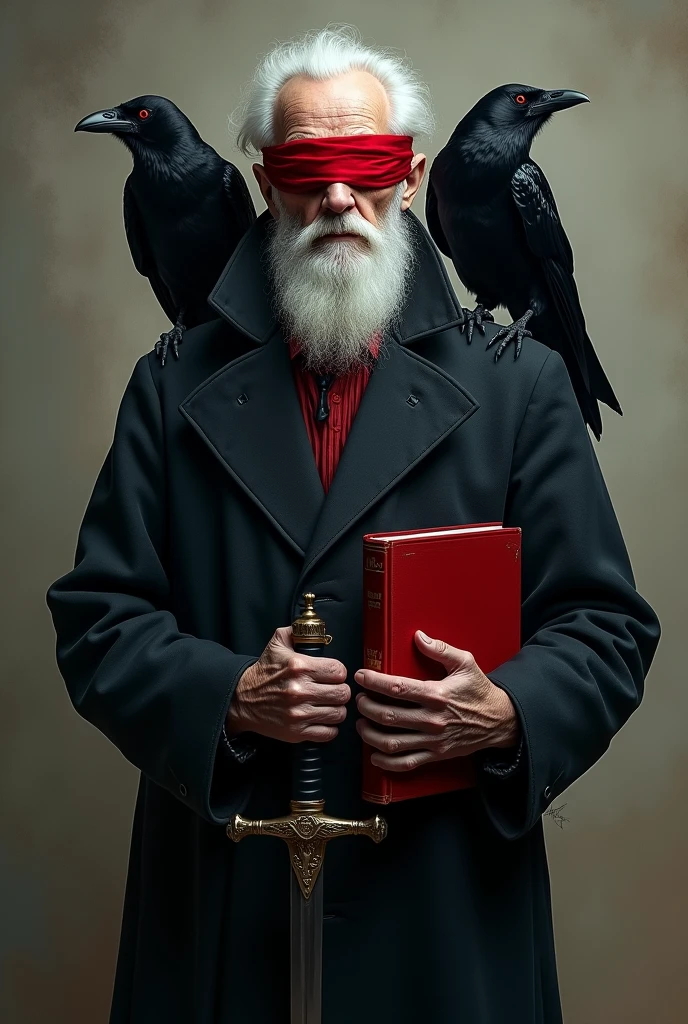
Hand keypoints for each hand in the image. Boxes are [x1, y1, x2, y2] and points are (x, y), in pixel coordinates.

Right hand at [226, 626, 349, 743]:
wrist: (241, 700)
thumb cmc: (262, 674)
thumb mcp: (276, 645)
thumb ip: (295, 632)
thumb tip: (311, 628)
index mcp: (298, 667)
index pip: (339, 670)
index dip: (339, 672)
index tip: (333, 675)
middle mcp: (300, 690)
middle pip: (343, 693)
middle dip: (340, 690)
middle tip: (333, 690)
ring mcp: (299, 713)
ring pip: (339, 713)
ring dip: (336, 709)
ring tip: (328, 704)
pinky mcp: (297, 732)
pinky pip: (328, 733)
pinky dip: (329, 728)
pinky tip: (322, 719)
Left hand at [354, 630, 519, 771]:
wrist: (500, 721)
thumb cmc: (479, 690)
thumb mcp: (465, 663)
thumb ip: (440, 649)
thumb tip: (418, 636)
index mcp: (437, 694)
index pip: (397, 688)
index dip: (374, 682)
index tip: (360, 676)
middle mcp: (433, 719)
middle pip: (389, 716)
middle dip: (367, 707)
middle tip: (359, 700)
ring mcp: (433, 740)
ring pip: (392, 742)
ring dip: (370, 734)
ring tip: (361, 724)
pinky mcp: (436, 755)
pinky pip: (406, 764)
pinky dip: (386, 762)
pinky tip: (374, 754)